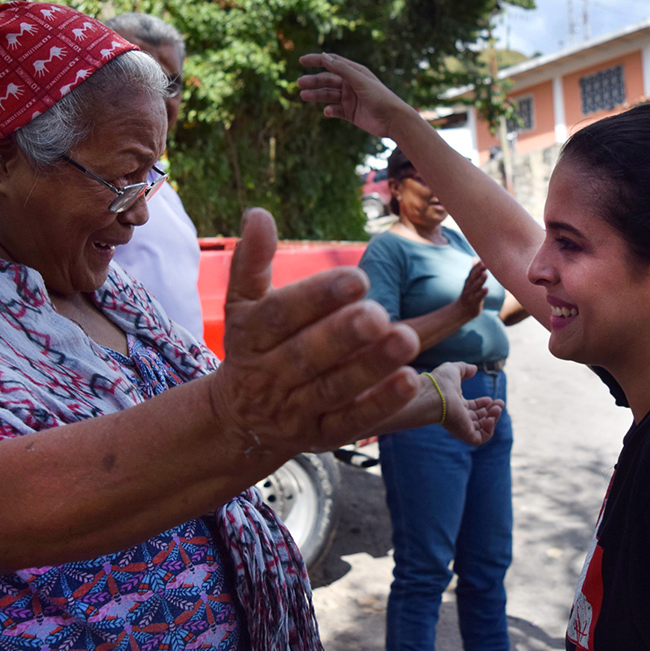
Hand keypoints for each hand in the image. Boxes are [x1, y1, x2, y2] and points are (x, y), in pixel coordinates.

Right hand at [209, 208, 421, 456]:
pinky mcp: (321, 436)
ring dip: (370, 367)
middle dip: (343, 335)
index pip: (282, 315)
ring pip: (334, 388)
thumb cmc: (252, 348)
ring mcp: (295, 408)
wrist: (239, 421)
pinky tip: (410, 380)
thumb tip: (258, 214)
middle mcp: (270, 375)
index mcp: (251, 336)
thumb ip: (253, 262)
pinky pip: (351, 421)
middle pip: (307, 356)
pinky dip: (380, 403)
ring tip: (406, 339)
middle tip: (379, 314)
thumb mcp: (243, 306)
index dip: (317, 297)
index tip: (357, 278)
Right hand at [297, 52, 416, 137]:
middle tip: (300, 83)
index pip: (332, 62)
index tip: (302, 60)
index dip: (317, 60)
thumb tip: (324, 57)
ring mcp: (350, 99)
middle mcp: (351, 84)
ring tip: (303, 96)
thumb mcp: (360, 81)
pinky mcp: (350, 113)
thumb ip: (342, 69)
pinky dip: (329, 111)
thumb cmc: (380, 97)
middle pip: (328, 80)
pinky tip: (326, 111)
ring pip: (328, 95)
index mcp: (355, 72)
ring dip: (316, 95)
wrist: (393, 120)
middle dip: (314, 81)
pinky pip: (335, 110)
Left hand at [428, 362, 504, 445]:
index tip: (491, 399)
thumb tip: (474, 369)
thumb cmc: (441, 382)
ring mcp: (461, 426)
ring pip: (482, 429)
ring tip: (496, 408)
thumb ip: (464, 369)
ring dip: (493, 418)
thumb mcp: (454, 370)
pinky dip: (489, 430)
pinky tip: (490, 418)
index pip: (472, 408)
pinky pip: (480, 438)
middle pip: (479, 418)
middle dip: (492, 411)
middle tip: (499, 403)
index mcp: (455, 404)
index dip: (483, 404)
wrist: (435, 394)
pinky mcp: (464, 433)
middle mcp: (458, 417)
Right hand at [454, 260, 488, 322]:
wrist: (463, 310)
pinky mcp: (474, 302)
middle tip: (484, 263)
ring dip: (480, 280)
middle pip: (473, 277)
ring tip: (485, 274)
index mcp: (469, 280)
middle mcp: (469, 286)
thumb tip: (475, 258)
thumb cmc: (470, 293)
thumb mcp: (471, 281)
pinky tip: (486, 289)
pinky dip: (481, 293)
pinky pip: (478, 297)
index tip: (484, 257)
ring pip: (475, 286)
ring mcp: (470, 294)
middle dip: (478, 270)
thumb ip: (474, 270)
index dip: (478, 265)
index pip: (473, 270)